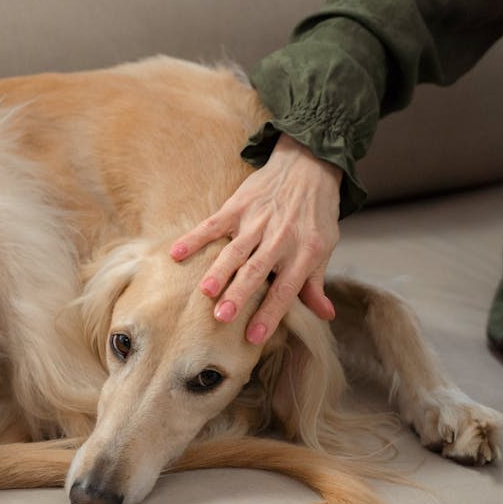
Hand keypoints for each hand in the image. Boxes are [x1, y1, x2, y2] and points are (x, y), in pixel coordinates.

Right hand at [169, 134, 341, 343]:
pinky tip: (177, 253)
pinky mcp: (238, 205)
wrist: (308, 166)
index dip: (270, 313)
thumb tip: (325, 315)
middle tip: (222, 317)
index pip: (285, 289)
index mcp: (304, 252)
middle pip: (257, 270)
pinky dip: (194, 238)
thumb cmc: (315, 214)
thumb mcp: (324, 248)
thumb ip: (316, 283)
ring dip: (219, 270)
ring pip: (235, 250)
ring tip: (205, 291)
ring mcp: (257, 220)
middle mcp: (280, 238)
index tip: (253, 336)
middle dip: (239, 294)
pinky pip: (213, 224)